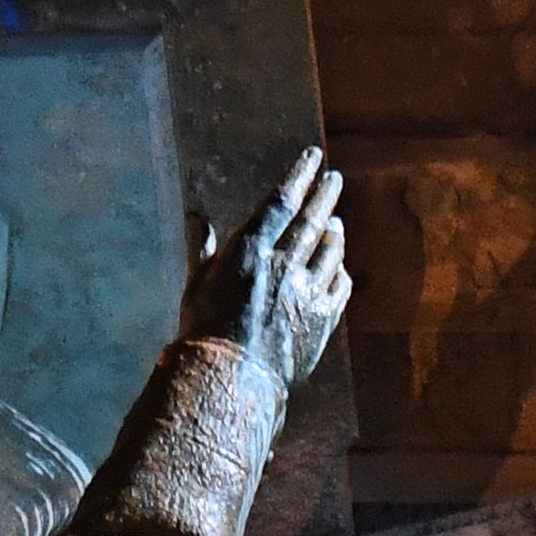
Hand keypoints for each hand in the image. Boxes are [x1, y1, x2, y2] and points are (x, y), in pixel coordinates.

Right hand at [215, 149, 351, 387]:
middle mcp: (284, 264)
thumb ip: (202, 247)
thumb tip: (195, 214)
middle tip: (334, 178)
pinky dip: (339, 271)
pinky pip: (339, 287)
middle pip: (312, 220)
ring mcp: (307, 290)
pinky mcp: (322, 318)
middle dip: (324, 195)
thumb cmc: (206, 330)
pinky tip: (339, 267)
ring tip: (335, 221)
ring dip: (334, 233)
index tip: (312, 158)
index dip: (299, 176)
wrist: (232, 378)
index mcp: (251, 250)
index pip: (282, 201)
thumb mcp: (197, 283)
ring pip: (330, 251)